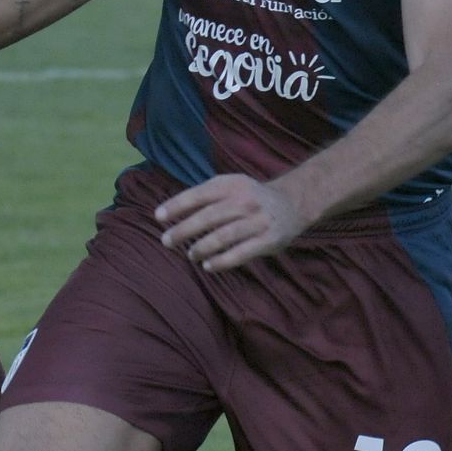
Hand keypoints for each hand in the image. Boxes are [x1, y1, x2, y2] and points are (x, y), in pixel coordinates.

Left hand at [156, 174, 307, 271]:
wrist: (292, 203)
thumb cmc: (250, 196)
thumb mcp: (231, 185)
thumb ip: (206, 194)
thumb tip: (171, 210)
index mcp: (233, 185)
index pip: (200, 194)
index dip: (178, 205)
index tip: (158, 216)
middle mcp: (246, 201)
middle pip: (209, 216)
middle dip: (184, 229)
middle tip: (166, 240)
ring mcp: (258, 221)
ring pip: (224, 236)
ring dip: (202, 247)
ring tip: (190, 254)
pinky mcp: (268, 240)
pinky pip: (241, 253)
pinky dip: (222, 261)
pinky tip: (208, 266)